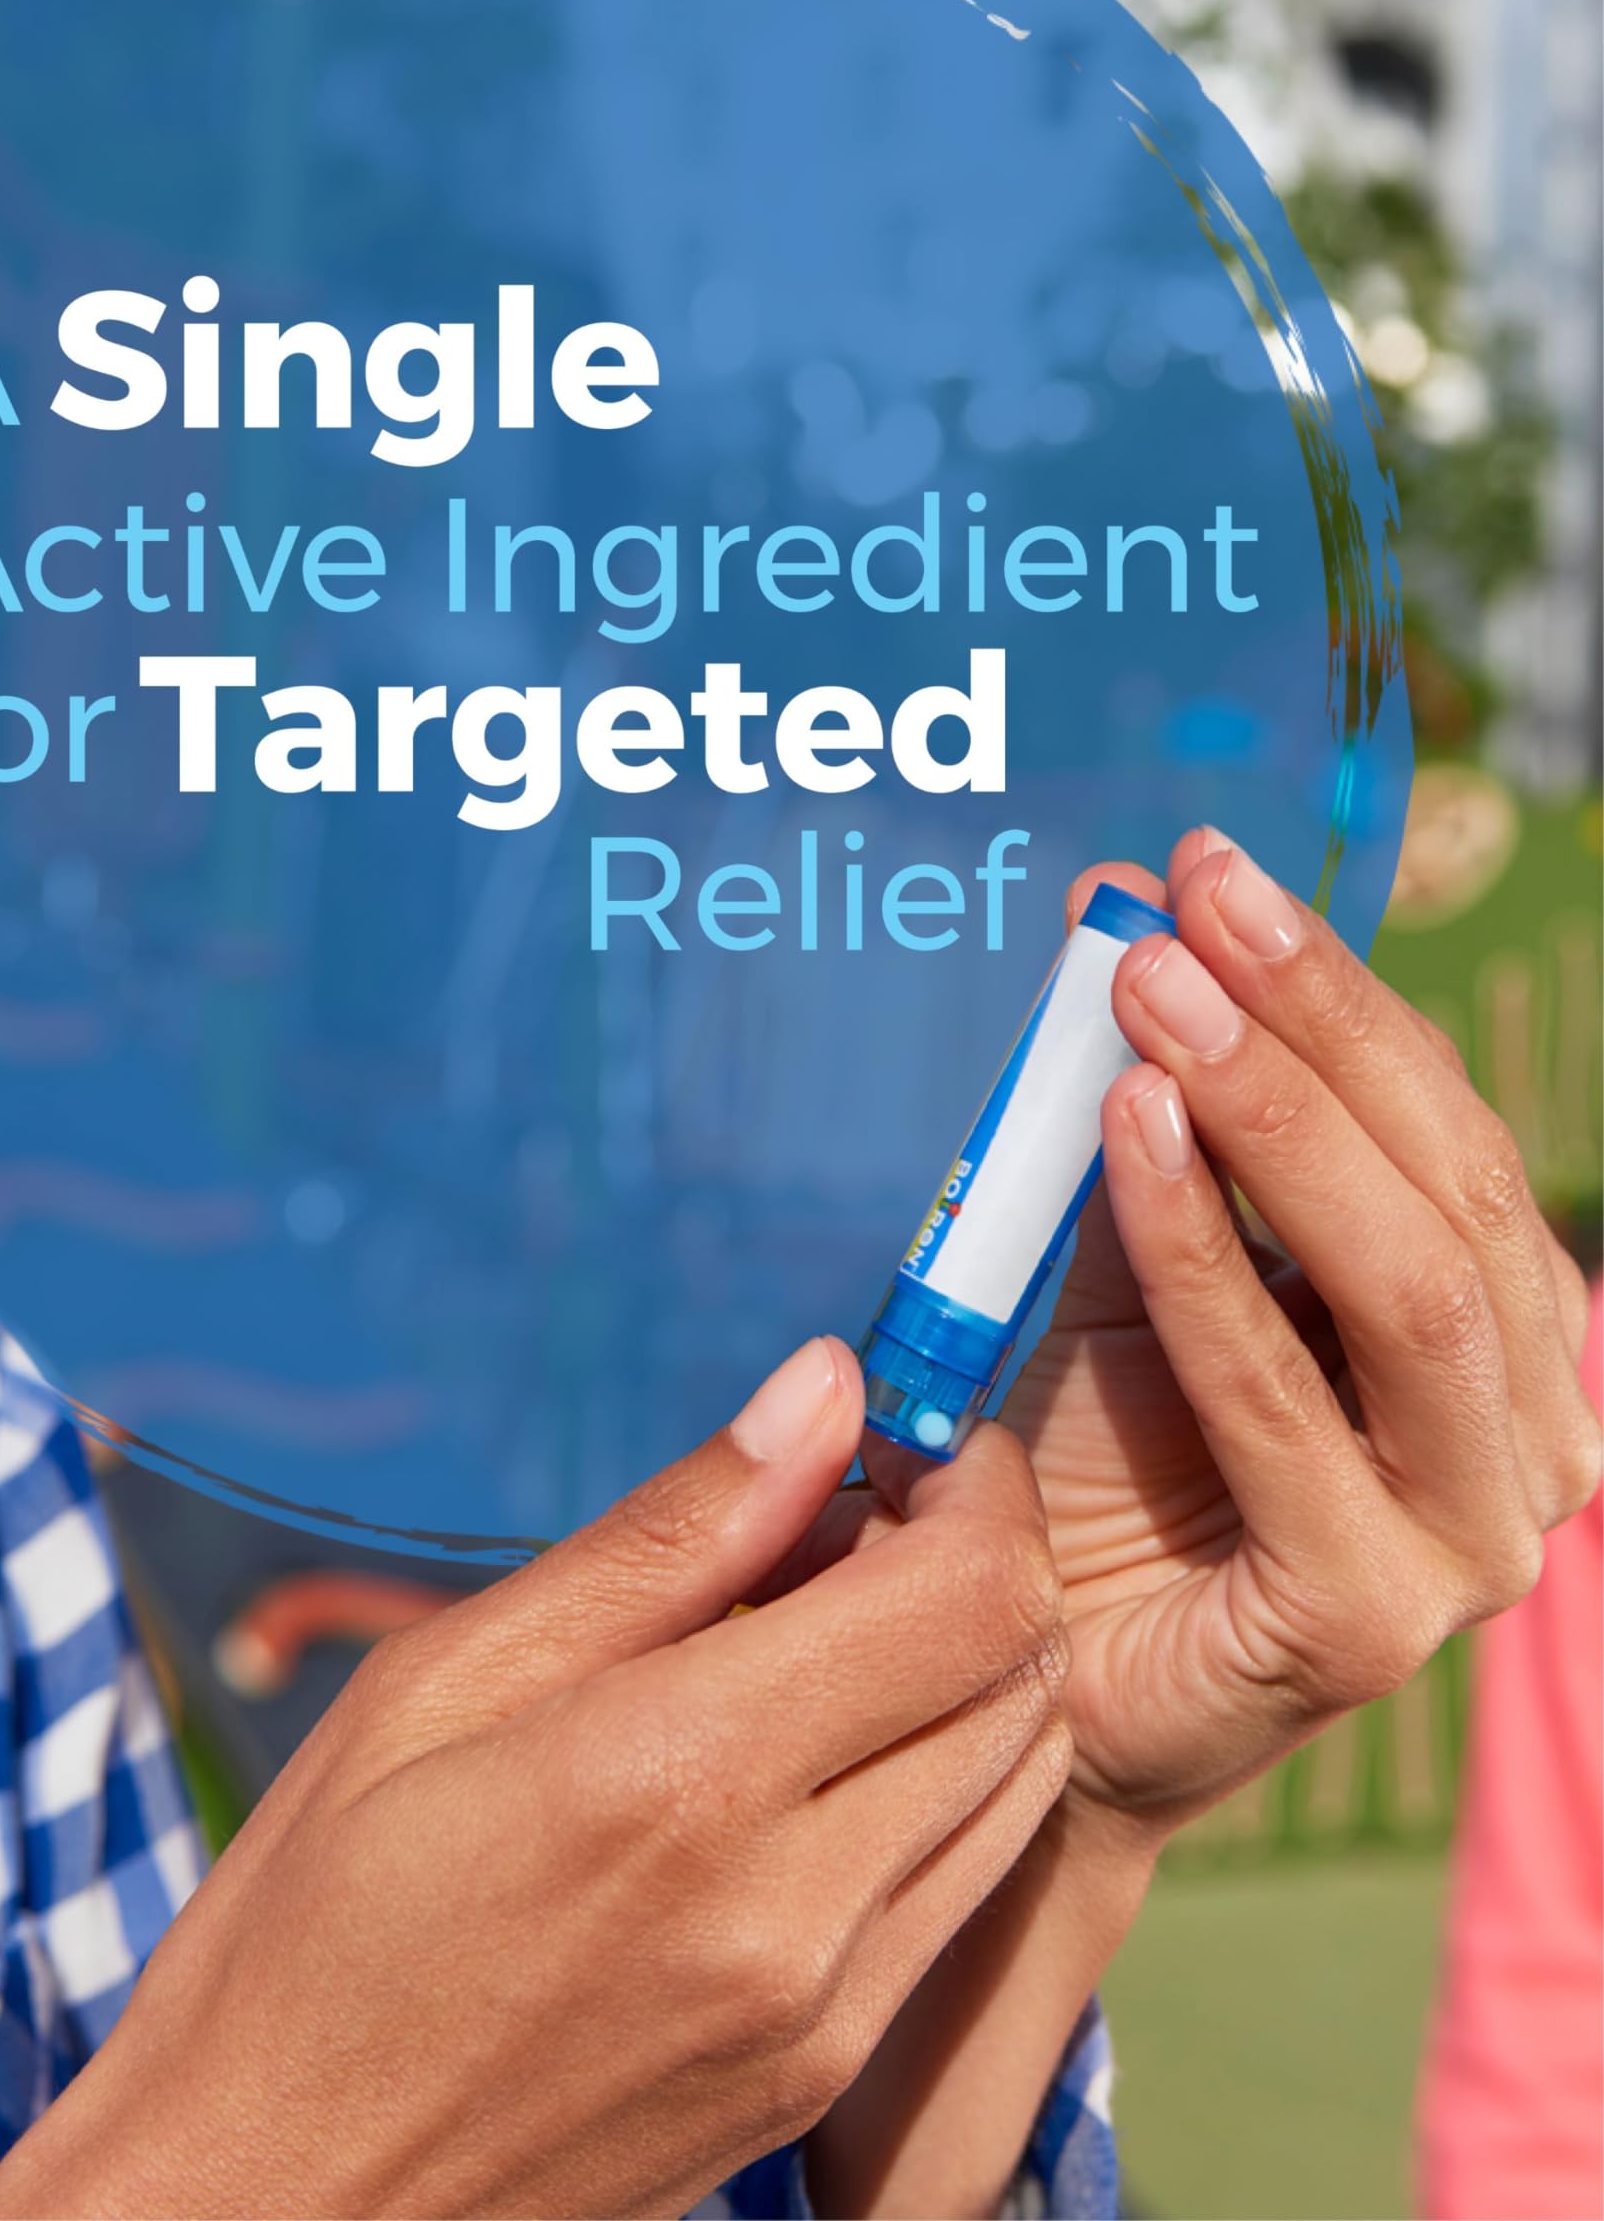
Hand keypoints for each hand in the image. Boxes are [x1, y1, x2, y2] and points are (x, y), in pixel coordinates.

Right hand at [0, 1338, 1071, 2218]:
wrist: (272, 2198)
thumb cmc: (312, 1920)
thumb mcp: (440, 1683)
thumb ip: (662, 1537)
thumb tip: (818, 1388)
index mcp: (680, 1778)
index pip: (966, 1596)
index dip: (968, 1480)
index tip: (892, 1432)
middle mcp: (795, 1910)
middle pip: (1020, 1678)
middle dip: (972, 1556)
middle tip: (850, 1507)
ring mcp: (826, 2015)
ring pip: (1015, 1783)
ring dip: (963, 1668)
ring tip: (818, 1620)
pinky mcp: (820, 2080)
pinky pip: (956, 1888)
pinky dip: (930, 1779)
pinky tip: (801, 1746)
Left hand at [999, 827, 1602, 1848]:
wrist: (1018, 1671)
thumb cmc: (1092, 1455)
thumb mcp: (1128, 1259)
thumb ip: (1148, 1115)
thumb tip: (1122, 914)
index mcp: (1497, 1337)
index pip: (1445, 1130)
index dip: (1338, 990)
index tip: (1209, 869)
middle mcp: (1524, 1435)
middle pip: (1452, 1185)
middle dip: (1316, 1027)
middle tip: (1186, 909)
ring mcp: (1469, 1538)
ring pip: (1408, 1280)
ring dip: (1275, 1115)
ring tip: (1153, 996)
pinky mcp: (1368, 1615)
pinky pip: (1281, 1398)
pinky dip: (1201, 1250)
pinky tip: (1129, 1131)